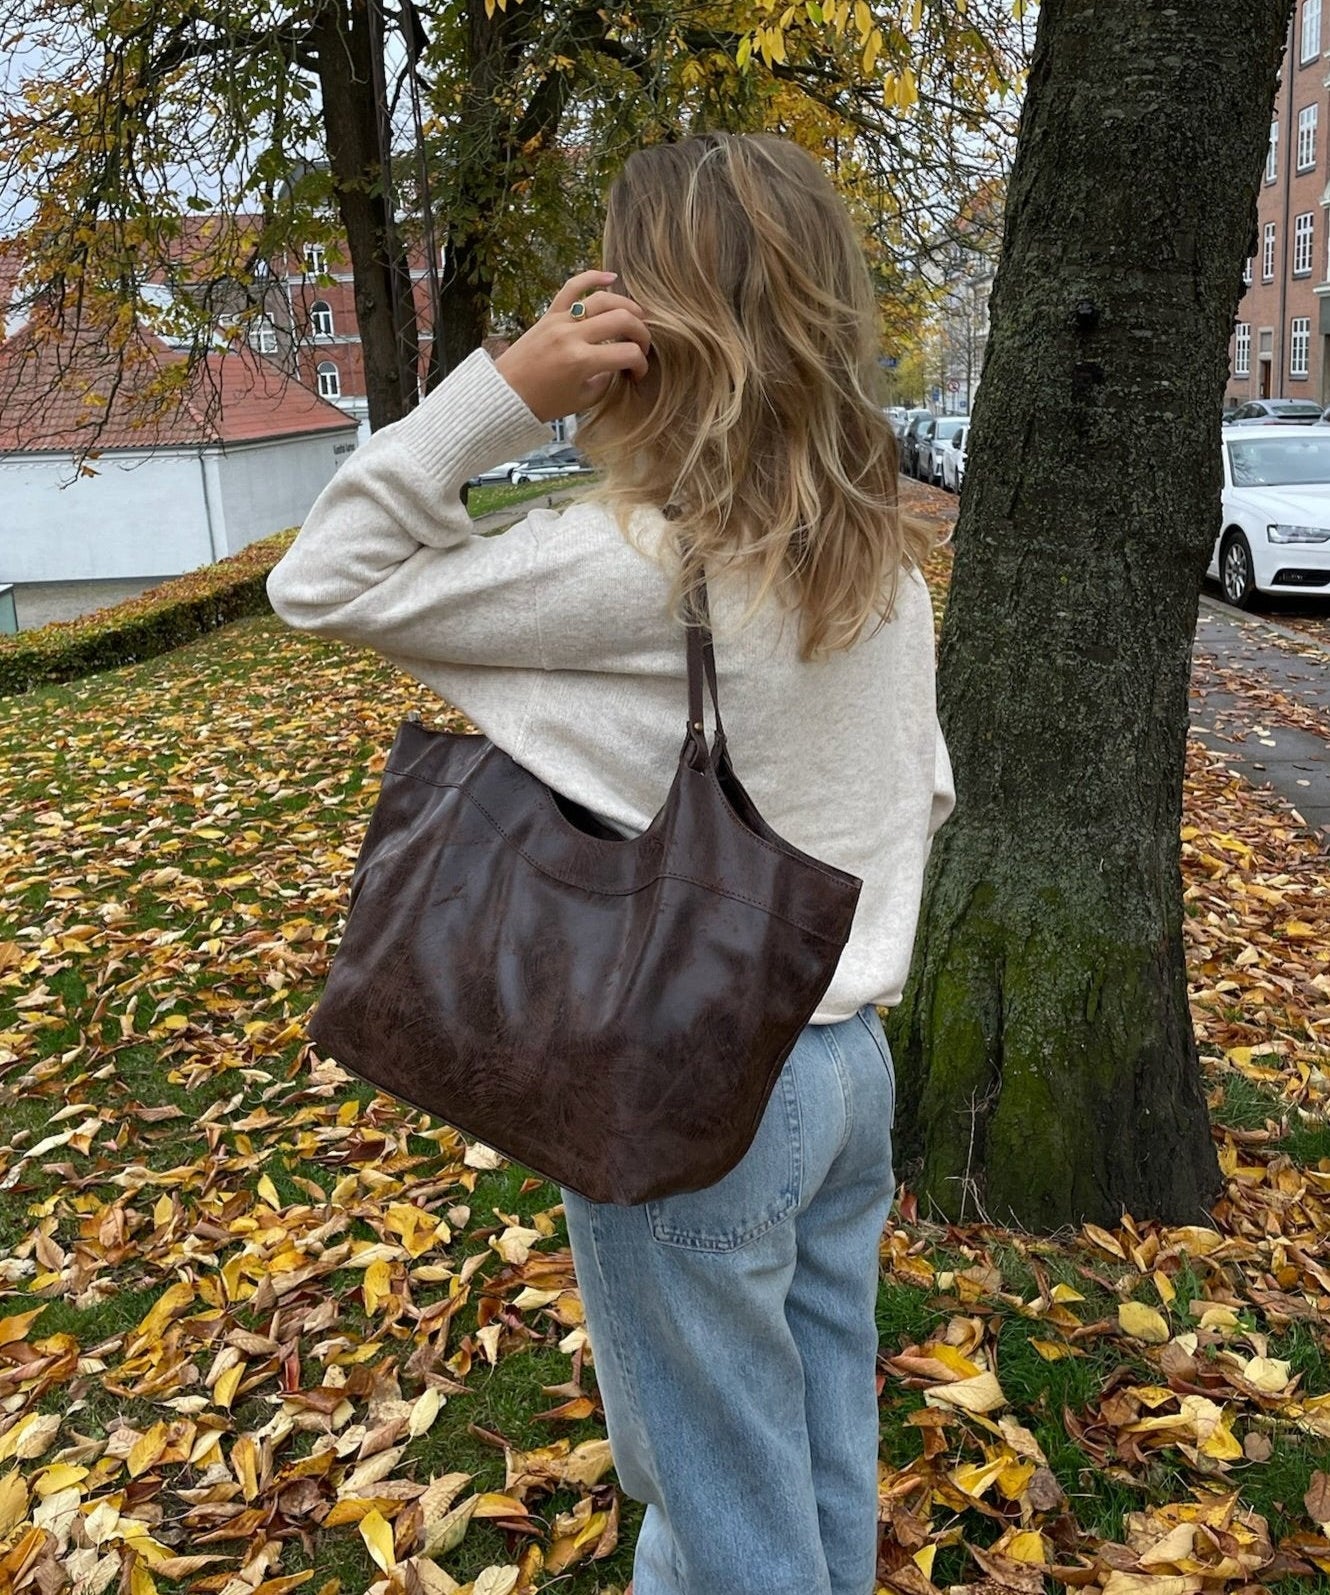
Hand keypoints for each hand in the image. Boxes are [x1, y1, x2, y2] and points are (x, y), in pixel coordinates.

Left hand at [494, 270, 650, 421]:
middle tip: (643, 345)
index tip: (638, 373)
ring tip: (637, 316)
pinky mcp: (549, 314)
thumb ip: (606, 379)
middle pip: (622, 320)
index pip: (627, 354)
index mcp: (582, 362)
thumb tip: (619, 363)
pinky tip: (612, 278)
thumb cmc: (543, 403)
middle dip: (642, 332)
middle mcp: (573, 336)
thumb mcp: (582, 400)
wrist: (506, 394)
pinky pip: (572, 287)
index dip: (641, 364)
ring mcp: (560, 321)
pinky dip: (592, 277)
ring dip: (627, 306)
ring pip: (603, 299)